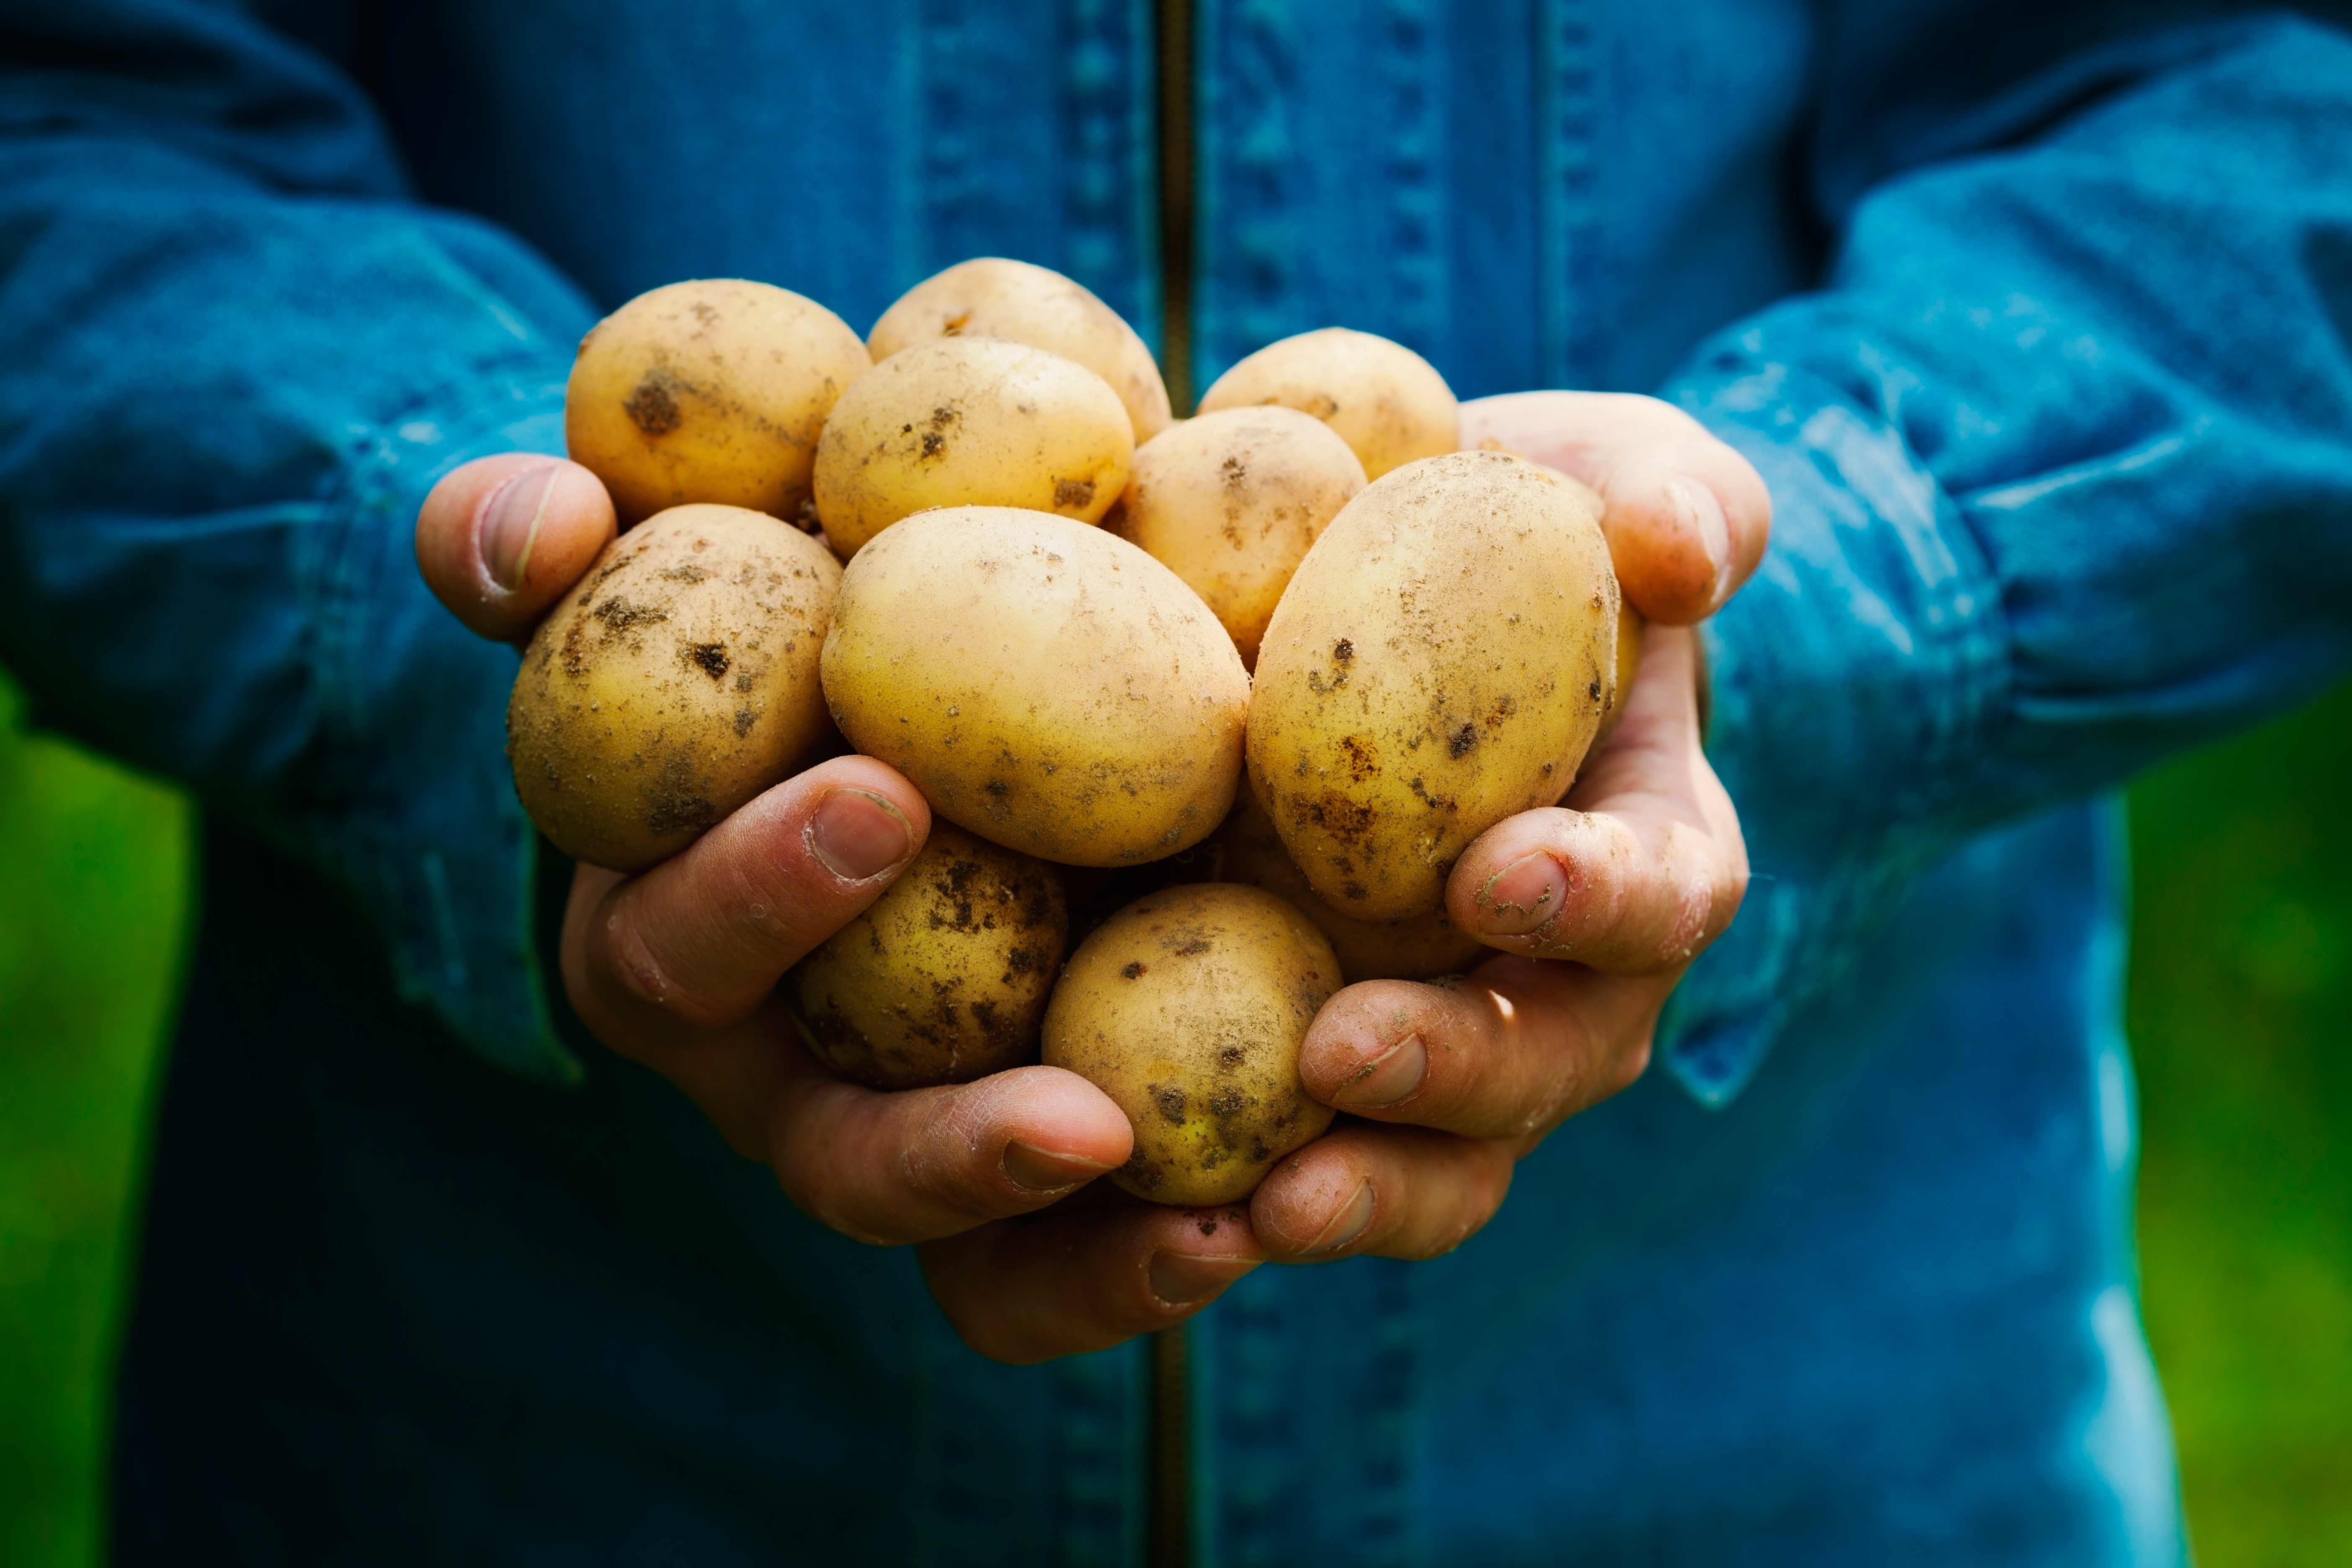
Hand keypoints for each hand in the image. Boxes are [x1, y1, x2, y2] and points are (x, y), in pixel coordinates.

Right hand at [416, 456, 1257, 1345]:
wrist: (925, 670)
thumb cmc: (775, 608)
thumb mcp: (663, 556)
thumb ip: (548, 540)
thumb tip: (537, 526)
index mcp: (680, 938)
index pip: (686, 946)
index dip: (761, 890)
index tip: (882, 796)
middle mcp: (796, 1071)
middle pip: (843, 1159)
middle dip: (944, 1150)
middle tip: (1080, 1122)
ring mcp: (921, 1132)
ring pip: (979, 1264)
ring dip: (1086, 1265)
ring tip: (1214, 1235)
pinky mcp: (1043, 1158)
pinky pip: (1079, 1267)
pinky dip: (1154, 1263)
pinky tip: (1269, 1222)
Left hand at [1238, 391, 1765, 1264]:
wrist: (1354, 603)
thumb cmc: (1499, 531)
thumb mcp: (1594, 476)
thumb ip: (1670, 494)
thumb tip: (1684, 550)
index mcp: (1635, 855)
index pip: (1659, 893)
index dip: (1601, 896)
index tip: (1500, 872)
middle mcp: (1551, 982)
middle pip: (1539, 1068)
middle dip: (1454, 1075)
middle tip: (1344, 1055)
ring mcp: (1434, 1046)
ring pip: (1430, 1166)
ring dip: (1355, 1193)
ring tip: (1257, 1211)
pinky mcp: (1302, 1079)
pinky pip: (1289, 1172)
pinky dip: (1224, 1210)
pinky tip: (1143, 1216)